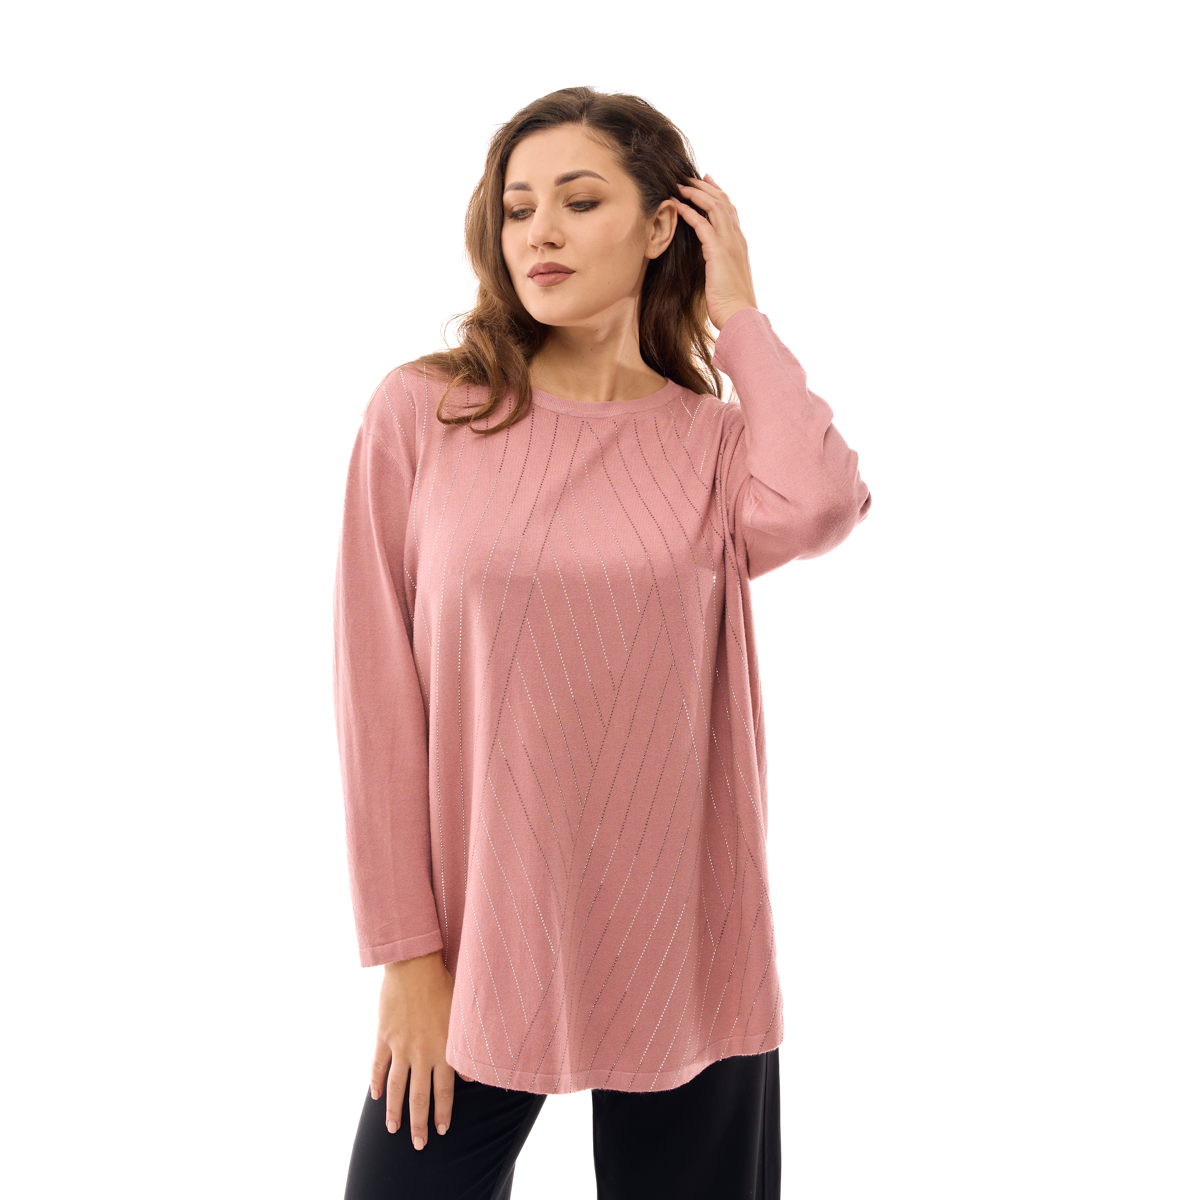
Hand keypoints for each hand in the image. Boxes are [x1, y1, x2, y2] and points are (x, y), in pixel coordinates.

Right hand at [371, 950, 455, 1148]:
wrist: (414, 965)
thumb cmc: (443, 986)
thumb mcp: (461, 1017)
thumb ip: (464, 1049)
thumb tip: (471, 1076)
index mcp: (442, 1049)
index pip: (444, 1091)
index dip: (443, 1113)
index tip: (442, 1130)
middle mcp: (421, 1053)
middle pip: (419, 1096)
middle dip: (419, 1124)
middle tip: (417, 1145)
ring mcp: (399, 1046)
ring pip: (397, 1087)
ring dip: (395, 1111)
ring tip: (392, 1130)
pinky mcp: (383, 1036)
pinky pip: (378, 1065)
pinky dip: (376, 1082)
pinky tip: (376, 1097)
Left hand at [671, 174, 757, 330]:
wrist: (739, 315)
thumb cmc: (730, 303)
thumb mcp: (725, 277)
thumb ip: (719, 263)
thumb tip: (710, 261)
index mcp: (739, 243)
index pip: (729, 209)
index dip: (717, 192)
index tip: (705, 181)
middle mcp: (737, 239)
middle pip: (723, 202)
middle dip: (705, 186)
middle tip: (688, 177)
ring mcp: (730, 243)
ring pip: (715, 207)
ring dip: (696, 194)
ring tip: (680, 186)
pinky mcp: (718, 252)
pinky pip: (703, 225)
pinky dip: (691, 212)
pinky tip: (679, 206)